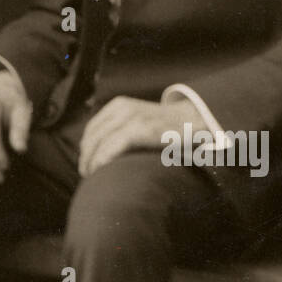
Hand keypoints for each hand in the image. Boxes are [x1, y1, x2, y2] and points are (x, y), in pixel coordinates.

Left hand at [78, 94, 195, 177]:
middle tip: (85, 174)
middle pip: (93, 135)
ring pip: (100, 140)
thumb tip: (97, 150)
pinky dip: (104, 157)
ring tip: (92, 176)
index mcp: (119, 105)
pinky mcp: (143, 128)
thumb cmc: (166, 128)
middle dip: (86, 156)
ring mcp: (133, 117)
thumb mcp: (139, 120)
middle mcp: (123, 108)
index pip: (92, 128)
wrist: (196, 121)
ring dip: (92, 160)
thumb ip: (121, 128)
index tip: (85, 163)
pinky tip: (102, 169)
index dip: (86, 147)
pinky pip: (115, 144)